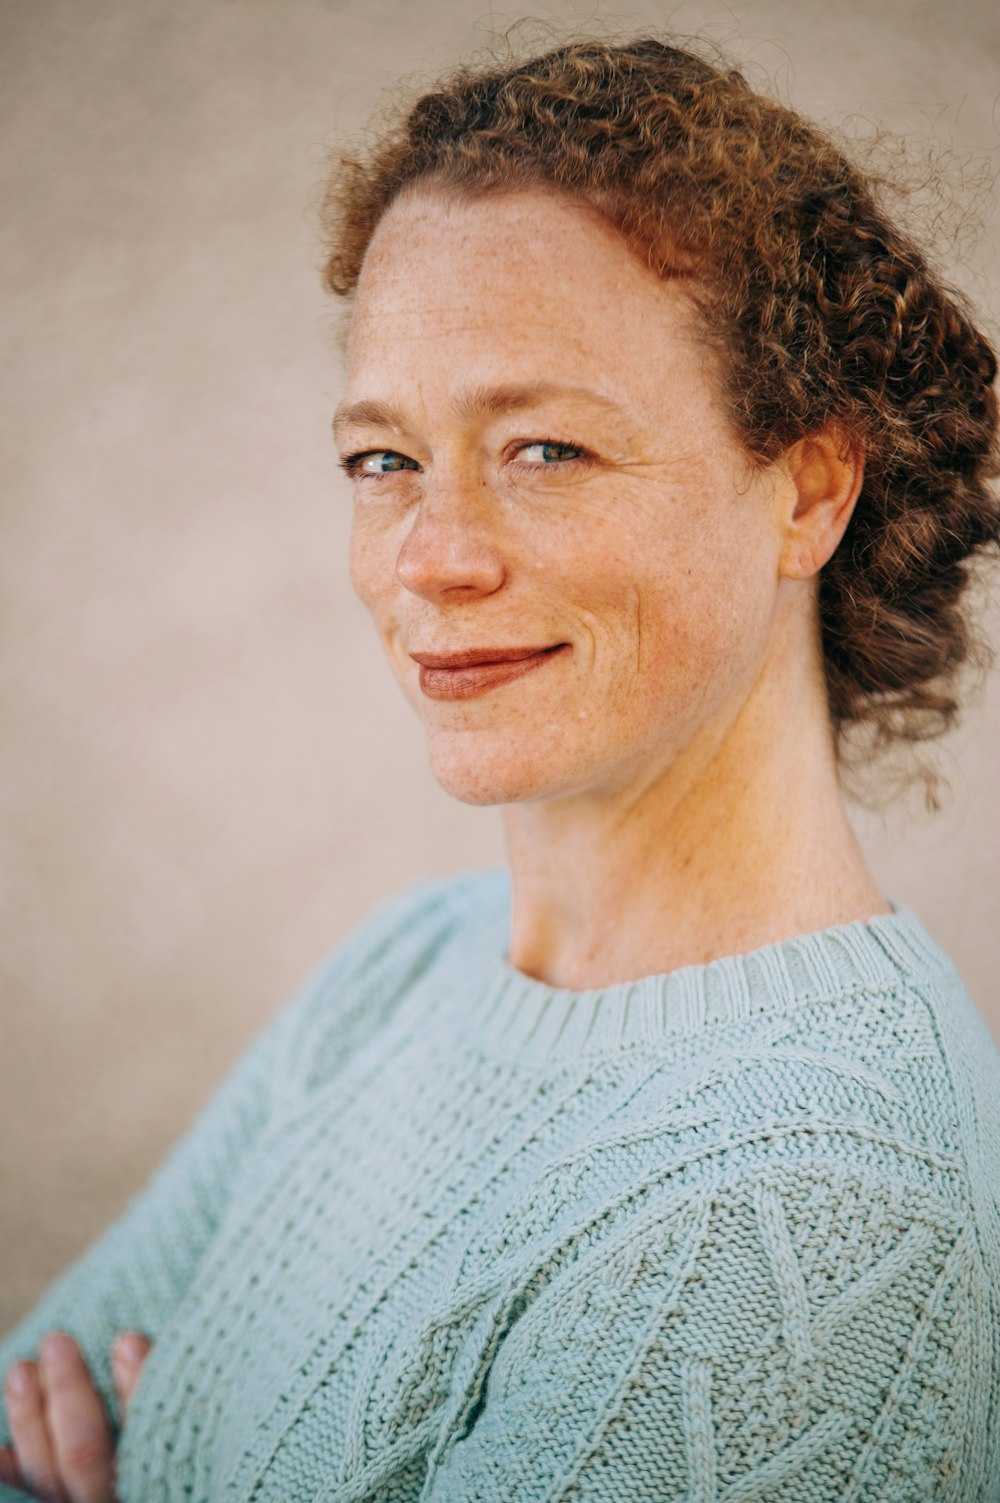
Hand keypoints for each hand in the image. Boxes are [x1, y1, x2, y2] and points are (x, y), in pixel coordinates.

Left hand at [0, 1330, 150, 1502]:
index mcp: (149, 1484)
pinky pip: (22, 1499)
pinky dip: (6, 1474)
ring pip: (44, 1473)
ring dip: (29, 1418)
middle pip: (85, 1453)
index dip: (137, 1387)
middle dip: (69, 1393)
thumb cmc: (156, 1476)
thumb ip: (161, 1413)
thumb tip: (137, 1346)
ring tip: (22, 1370)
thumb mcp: (172, 1450)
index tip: (128, 1341)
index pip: (147, 1436)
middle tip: (57, 1342)